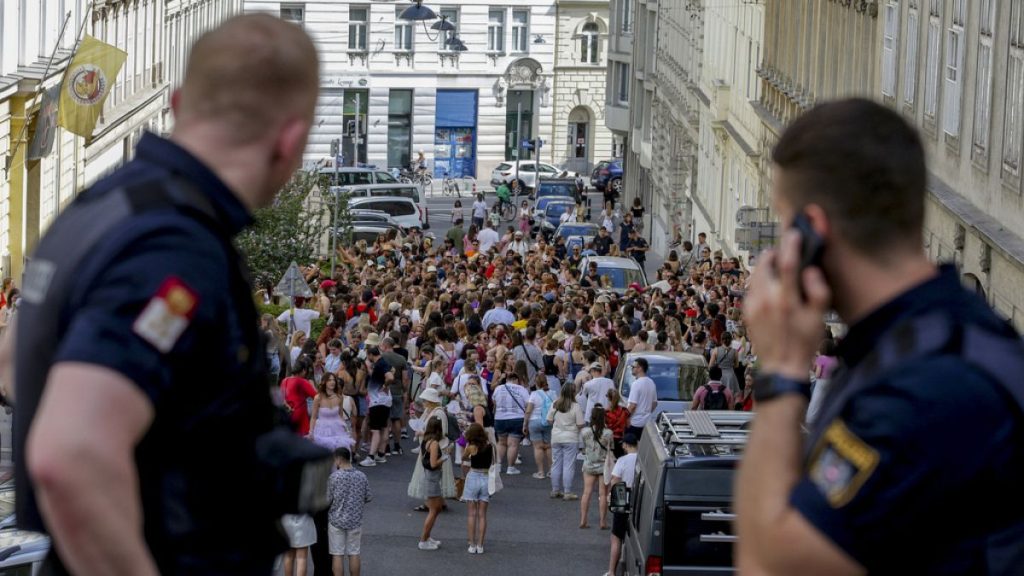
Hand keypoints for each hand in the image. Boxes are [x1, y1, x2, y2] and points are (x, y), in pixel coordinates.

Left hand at [744, 230, 829, 379]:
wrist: (782, 366)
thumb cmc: (804, 343)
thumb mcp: (819, 319)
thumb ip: (818, 291)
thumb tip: (810, 271)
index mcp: (786, 300)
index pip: (787, 263)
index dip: (791, 244)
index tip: (794, 234)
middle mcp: (766, 300)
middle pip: (764, 264)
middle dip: (774, 254)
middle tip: (784, 253)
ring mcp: (753, 306)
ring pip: (756, 275)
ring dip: (766, 267)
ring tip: (779, 270)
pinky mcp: (746, 312)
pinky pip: (752, 288)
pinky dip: (761, 282)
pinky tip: (771, 289)